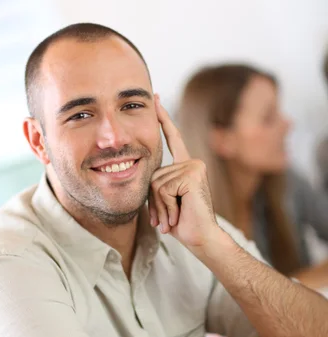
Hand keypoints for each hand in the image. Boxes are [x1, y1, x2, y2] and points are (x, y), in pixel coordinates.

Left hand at [148, 95, 220, 249]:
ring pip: (156, 183)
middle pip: (153, 174)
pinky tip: (180, 213)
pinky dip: (167, 206)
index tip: (156, 98)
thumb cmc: (181, 222)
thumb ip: (156, 184)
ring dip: (161, 206)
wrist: (201, 238)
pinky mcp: (193, 174)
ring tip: (175, 216)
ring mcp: (193, 166)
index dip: (163, 118)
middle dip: (154, 201)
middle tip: (169, 216)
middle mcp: (191, 162)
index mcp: (184, 165)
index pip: (172, 138)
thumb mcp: (163, 200)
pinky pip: (164, 188)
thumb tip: (134, 169)